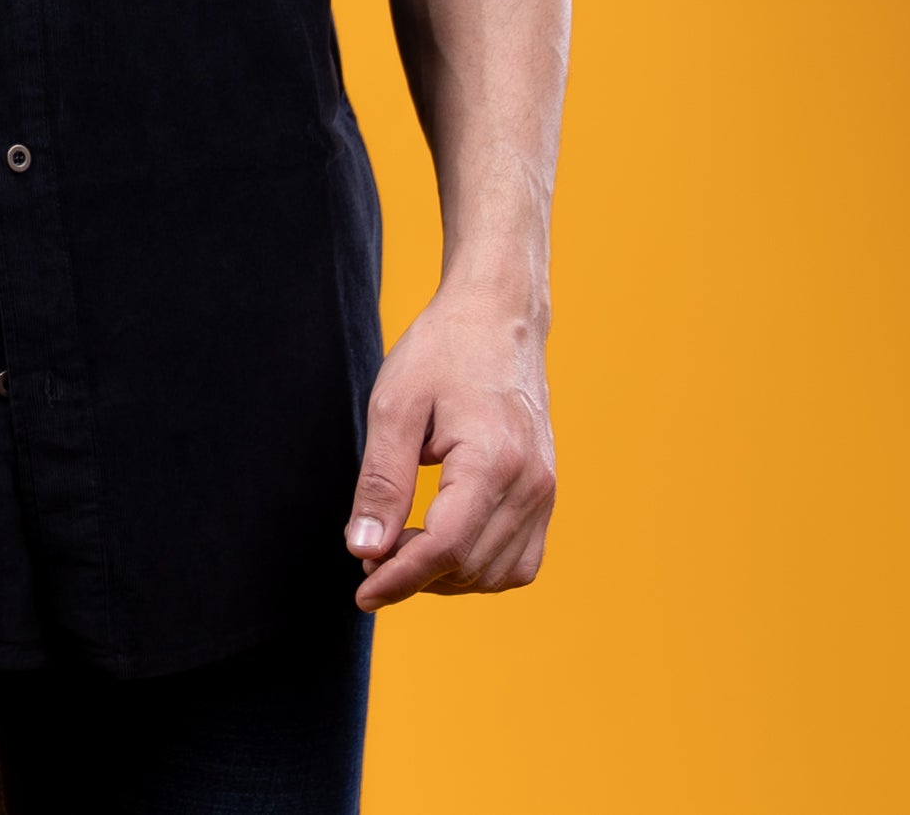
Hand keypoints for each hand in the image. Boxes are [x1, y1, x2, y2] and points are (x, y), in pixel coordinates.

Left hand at [343, 286, 555, 609]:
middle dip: (416, 577)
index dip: (399, 578)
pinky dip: (481, 568)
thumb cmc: (441, 352)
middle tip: (371, 555)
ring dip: (448, 578)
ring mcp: (545, 491)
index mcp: (492, 460)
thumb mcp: (395, 406)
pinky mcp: (547, 492)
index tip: (362, 591)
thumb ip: (382, 482)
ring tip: (403, 548)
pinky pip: (521, 559)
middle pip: (469, 567)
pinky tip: (443, 546)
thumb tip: (364, 549)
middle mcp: (530, 484)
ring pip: (497, 574)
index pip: (444, 548)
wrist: (497, 318)